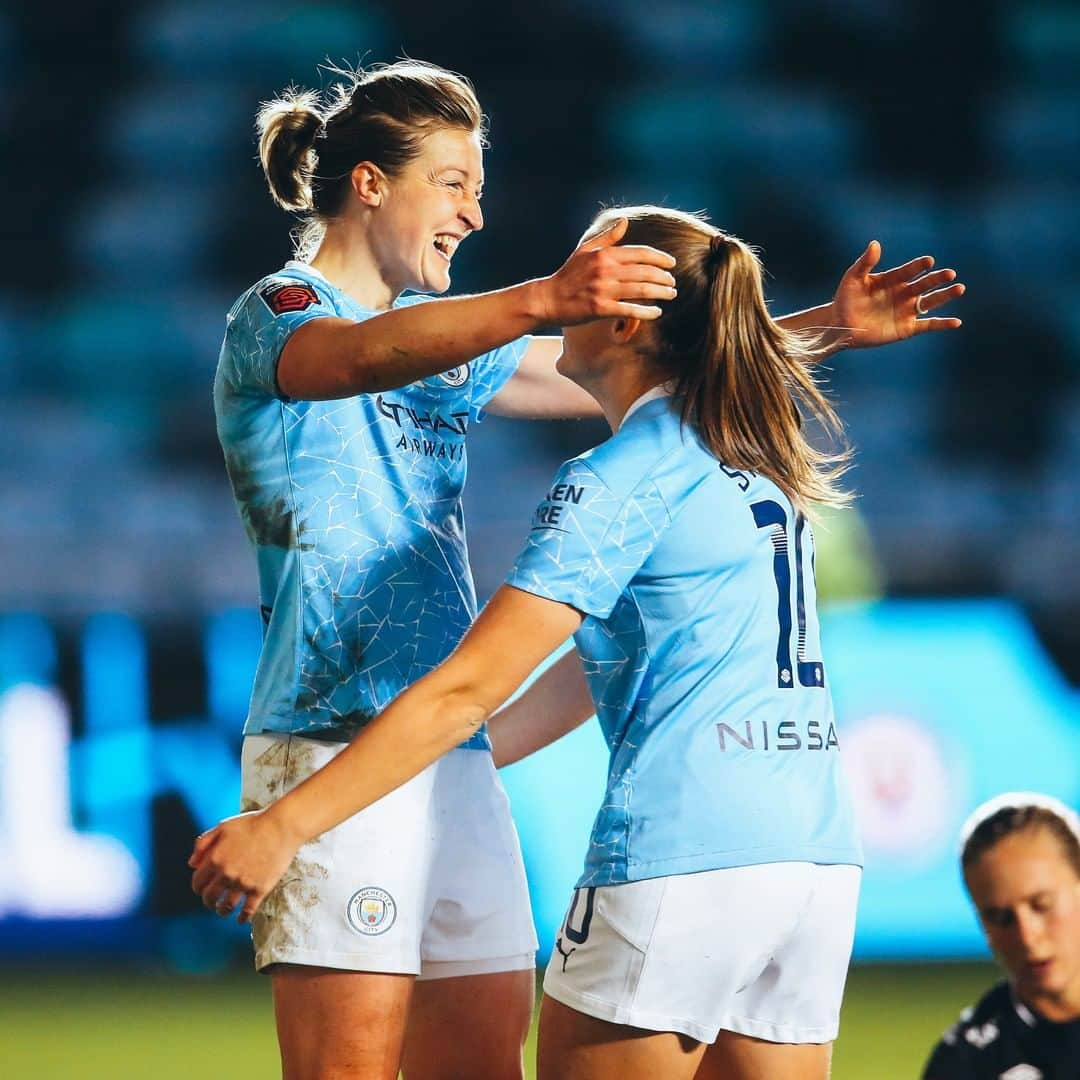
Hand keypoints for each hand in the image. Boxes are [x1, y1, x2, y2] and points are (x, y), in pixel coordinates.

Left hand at [188, 808, 301, 922]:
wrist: (281, 827)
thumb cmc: (252, 823)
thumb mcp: (223, 827)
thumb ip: (203, 843)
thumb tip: (191, 864)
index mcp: (215, 858)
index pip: (198, 882)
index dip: (198, 887)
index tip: (202, 889)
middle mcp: (226, 874)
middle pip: (209, 897)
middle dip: (208, 901)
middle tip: (211, 902)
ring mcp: (243, 883)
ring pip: (226, 906)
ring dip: (222, 911)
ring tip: (223, 911)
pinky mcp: (260, 889)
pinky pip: (248, 910)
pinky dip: (242, 918)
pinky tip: (240, 920)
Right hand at [537, 217, 676, 324]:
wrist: (548, 299)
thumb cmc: (568, 275)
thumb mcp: (585, 250)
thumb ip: (607, 237)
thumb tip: (624, 222)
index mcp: (605, 254)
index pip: (640, 253)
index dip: (660, 258)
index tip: (671, 264)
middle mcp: (606, 270)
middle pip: (645, 272)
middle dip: (664, 277)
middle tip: (673, 283)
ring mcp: (603, 290)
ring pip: (641, 290)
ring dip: (661, 293)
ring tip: (671, 295)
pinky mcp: (601, 309)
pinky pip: (630, 310)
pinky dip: (646, 312)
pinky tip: (657, 313)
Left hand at [831, 241, 964, 347]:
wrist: (840, 325)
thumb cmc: (845, 299)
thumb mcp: (853, 279)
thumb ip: (865, 263)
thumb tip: (875, 243)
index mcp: (893, 279)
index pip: (909, 271)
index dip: (919, 266)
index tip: (929, 261)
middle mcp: (903, 293)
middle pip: (925, 284)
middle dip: (937, 279)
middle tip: (950, 273)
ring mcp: (906, 311)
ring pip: (930, 302)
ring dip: (945, 296)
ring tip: (959, 288)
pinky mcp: (906, 328)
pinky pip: (927, 325)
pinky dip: (942, 324)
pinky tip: (956, 322)